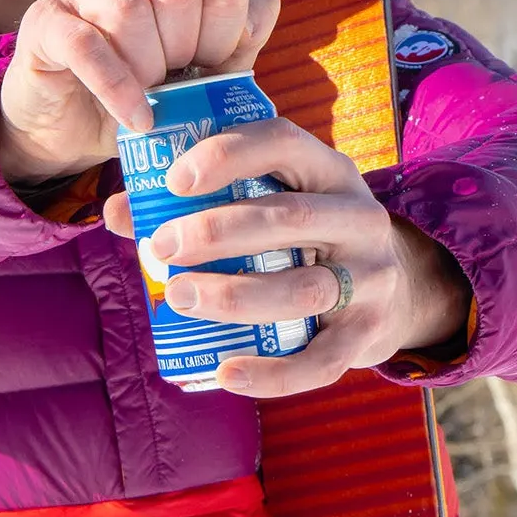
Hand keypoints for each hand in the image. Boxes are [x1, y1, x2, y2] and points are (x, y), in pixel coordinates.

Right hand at [0, 0, 279, 182]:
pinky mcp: (42, 21)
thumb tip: (259, 10)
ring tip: (149, 98)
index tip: (208, 72)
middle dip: (185, 49)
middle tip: (174, 84)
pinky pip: (87, 46)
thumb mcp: (202, 70)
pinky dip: (119, 90)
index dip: (227, 42)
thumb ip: (239, 39)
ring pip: (129, 8)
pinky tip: (136, 119)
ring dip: (148, 68)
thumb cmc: (144, 92)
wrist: (73, 127)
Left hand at [101, 117, 471, 395]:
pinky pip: (321, 360)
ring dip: (234, 296)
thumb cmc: (305, 237)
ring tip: (177, 298)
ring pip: (301, 289)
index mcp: (328, 170)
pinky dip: (272, 374)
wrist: (399, 289)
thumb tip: (117, 211)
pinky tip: (226, 374)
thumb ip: (197, 202)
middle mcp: (359, 216)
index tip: (172, 181)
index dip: (226, 156)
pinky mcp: (371, 333)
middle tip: (160, 247)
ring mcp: (373, 277)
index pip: (282, 142)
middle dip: (215, 232)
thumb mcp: (270, 203)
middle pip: (286, 219)